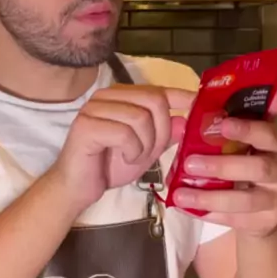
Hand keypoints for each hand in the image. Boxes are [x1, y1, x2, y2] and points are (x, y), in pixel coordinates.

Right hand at [52, 83, 195, 212]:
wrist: (79, 187)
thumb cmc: (109, 166)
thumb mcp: (146, 150)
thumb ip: (164, 135)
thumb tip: (185, 120)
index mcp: (120, 97)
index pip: (156, 89)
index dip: (180, 95)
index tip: (197, 103)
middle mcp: (106, 96)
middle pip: (153, 100)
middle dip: (161, 130)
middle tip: (152, 151)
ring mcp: (94, 108)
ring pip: (140, 117)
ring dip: (145, 144)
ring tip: (135, 157)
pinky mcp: (86, 125)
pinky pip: (124, 133)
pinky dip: (132, 151)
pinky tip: (125, 159)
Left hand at [173, 90, 276, 237]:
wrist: (270, 207)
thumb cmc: (259, 163)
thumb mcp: (261, 141)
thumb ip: (258, 119)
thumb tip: (270, 92)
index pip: (270, 135)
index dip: (248, 129)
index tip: (222, 124)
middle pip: (258, 169)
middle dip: (223, 166)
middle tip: (190, 162)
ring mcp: (276, 201)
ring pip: (245, 200)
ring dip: (210, 196)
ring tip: (180, 193)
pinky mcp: (264, 222)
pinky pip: (236, 220)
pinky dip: (211, 214)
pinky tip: (189, 209)